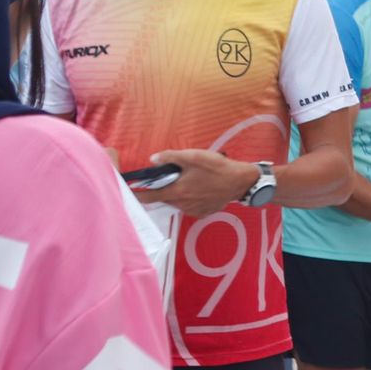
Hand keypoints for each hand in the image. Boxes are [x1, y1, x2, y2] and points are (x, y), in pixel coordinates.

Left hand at [137, 149, 257, 217]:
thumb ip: (171, 157)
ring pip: (177, 202)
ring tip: (192, 180)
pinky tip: (201, 189)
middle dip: (165, 188)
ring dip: (179, 193)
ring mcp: (193, 210)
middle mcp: (182, 204)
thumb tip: (153, 159)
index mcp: (176, 191)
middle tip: (174, 176)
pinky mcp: (202, 213)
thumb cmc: (217, 168)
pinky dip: (191, 198)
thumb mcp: (193, 156)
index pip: (148, 197)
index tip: (129, 191)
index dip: (136, 194)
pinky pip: (190, 206)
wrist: (241, 181)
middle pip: (164, 198)